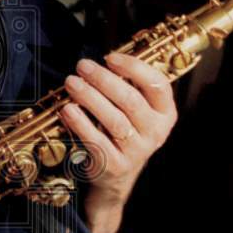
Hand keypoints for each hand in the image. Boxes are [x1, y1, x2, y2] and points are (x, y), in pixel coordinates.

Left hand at [58, 53, 176, 232]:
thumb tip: (102, 59)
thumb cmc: (123, 131)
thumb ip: (126, 85)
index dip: (134, 67)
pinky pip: (97, 141)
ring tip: (71, 82)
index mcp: (165, 113)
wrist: (116, 176)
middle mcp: (155, 132)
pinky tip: (68, 109)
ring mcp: (137, 151)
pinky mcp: (116, 166)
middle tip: (82, 65)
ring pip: (114, 120)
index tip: (109, 56)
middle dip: (104, 80)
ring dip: (90, 98)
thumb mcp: (135, 111)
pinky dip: (80, 124)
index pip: (157, 84)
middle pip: (131, 101)